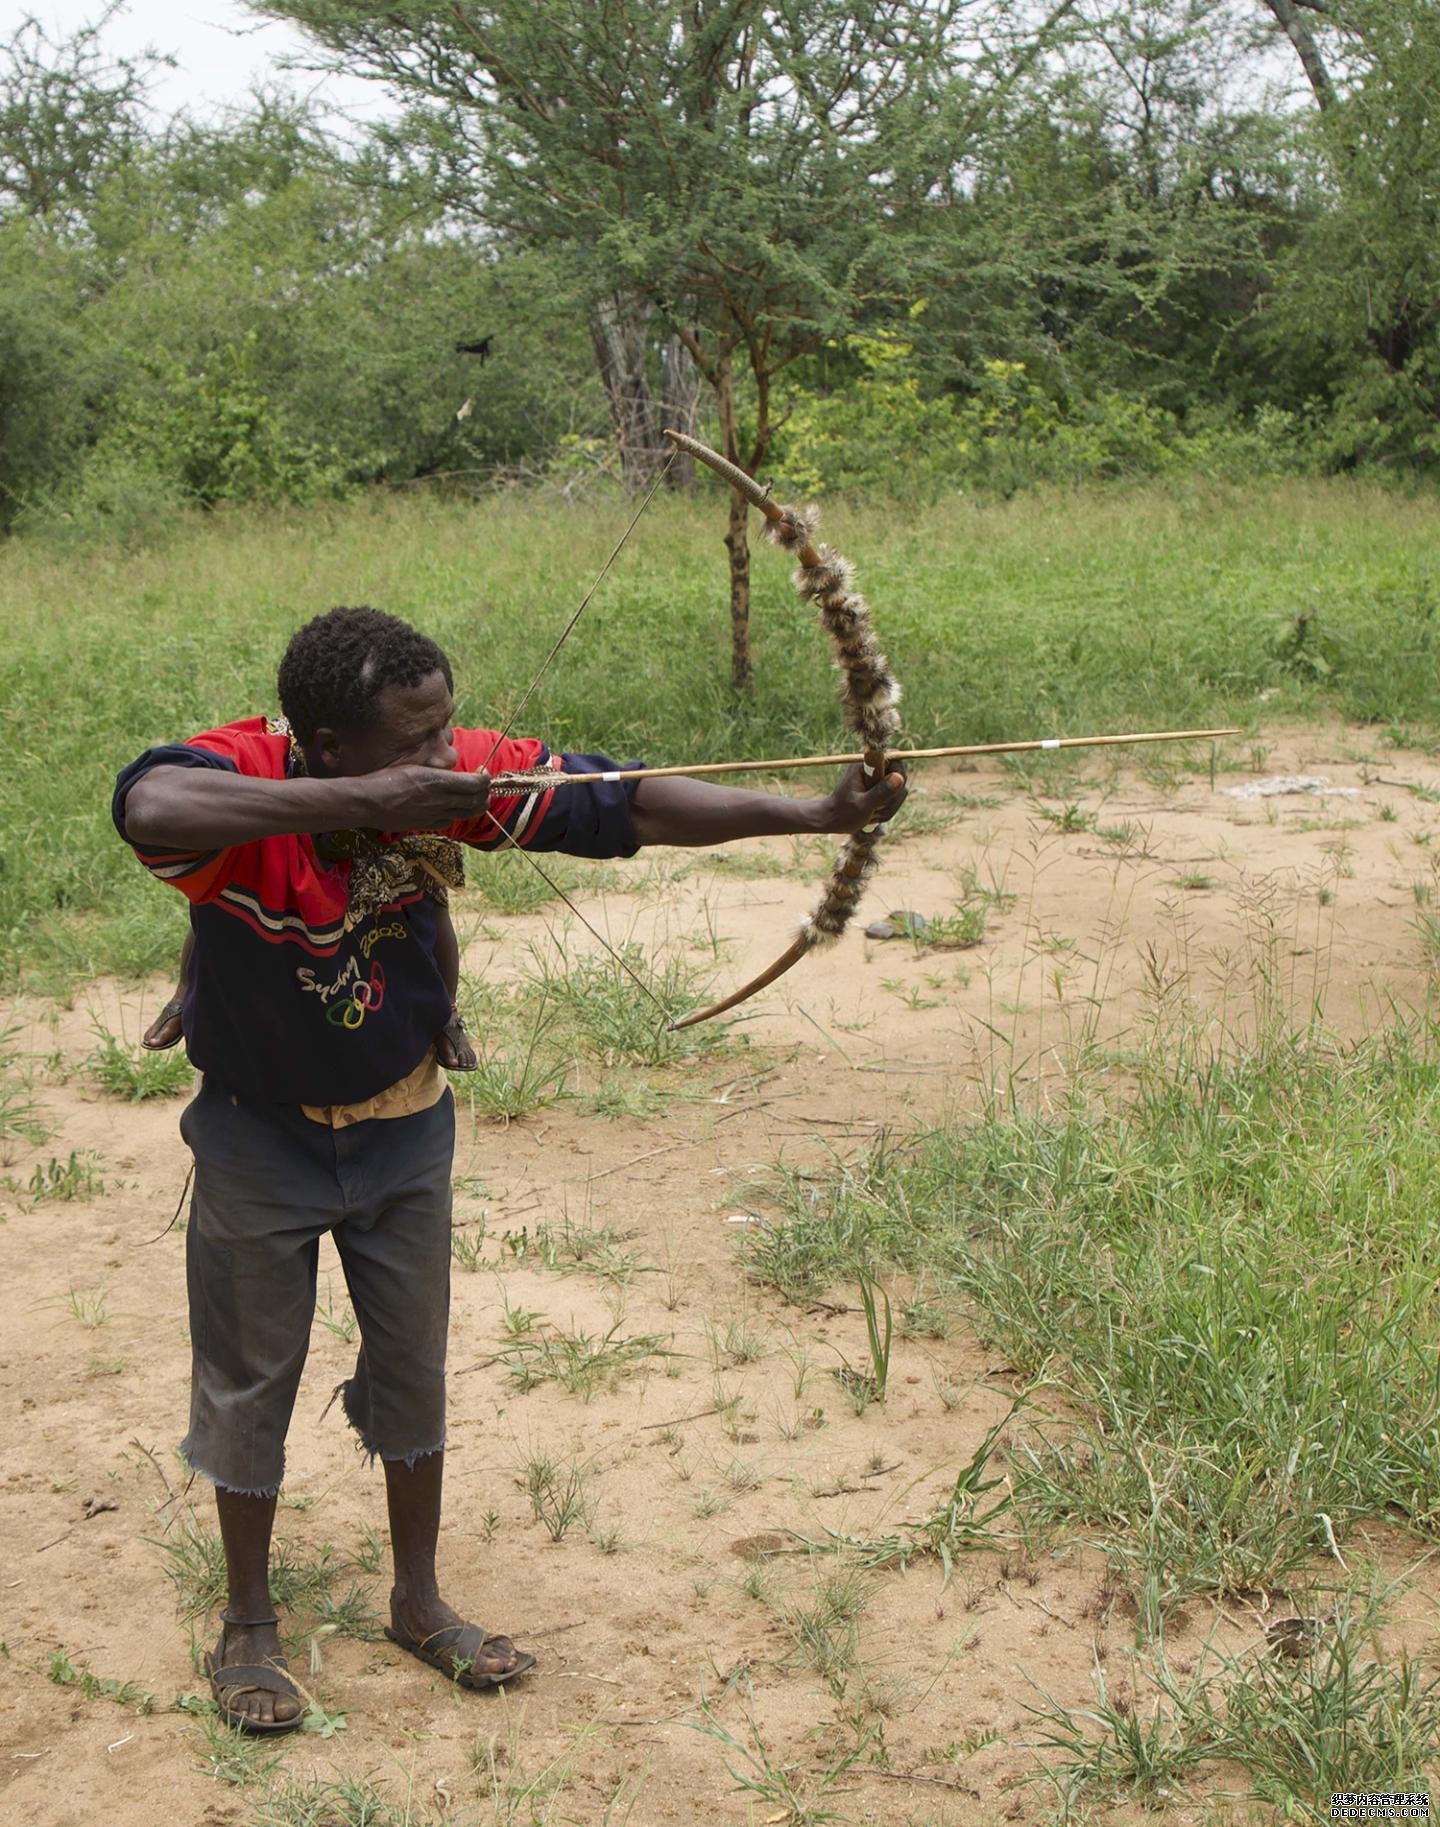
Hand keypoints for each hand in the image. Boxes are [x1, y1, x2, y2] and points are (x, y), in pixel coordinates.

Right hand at [363, 764, 491, 831]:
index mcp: (438, 781)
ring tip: (474, 800)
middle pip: (476, 801)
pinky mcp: (425, 825)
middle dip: (484, 795)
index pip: (475, 784)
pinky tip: (449, 810)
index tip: (484, 775)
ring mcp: (434, 815)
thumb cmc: (386, 779)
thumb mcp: (414, 767)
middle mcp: (440, 800)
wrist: (368, 802)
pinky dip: (454, 815)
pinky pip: (448, 822)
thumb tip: (453, 775)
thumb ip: (437, 773)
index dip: (484, 780)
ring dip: (474, 807)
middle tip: (483, 789)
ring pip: (465, 814)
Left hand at [821, 760, 907, 833]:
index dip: (899, 773)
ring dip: (889, 806)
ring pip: (899, 790)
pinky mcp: (880, 788)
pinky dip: (887, 810)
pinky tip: (874, 814)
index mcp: (865, 765)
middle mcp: (874, 768)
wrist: (833, 820)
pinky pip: (895, 798)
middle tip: (877, 809)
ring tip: (872, 814)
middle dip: (893, 796)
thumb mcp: (863, 805)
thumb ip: (881, 792)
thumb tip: (900, 778)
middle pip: (901, 776)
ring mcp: (878, 779)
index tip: (891, 792)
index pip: (894, 757)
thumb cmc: (843, 813)